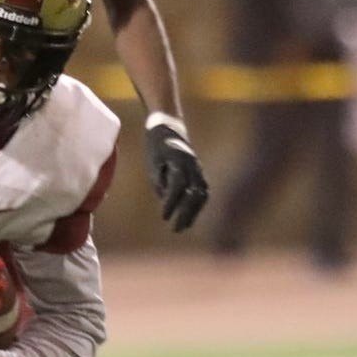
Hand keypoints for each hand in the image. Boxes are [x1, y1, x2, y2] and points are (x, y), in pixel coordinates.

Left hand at [145, 117, 209, 231]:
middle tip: (176, 229)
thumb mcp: (153, 162)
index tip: (163, 218)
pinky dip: (197, 206)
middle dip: (185, 214)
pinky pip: (203, 191)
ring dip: (194, 213)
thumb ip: (160, 180)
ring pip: (202, 194)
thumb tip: (166, 200)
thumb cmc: (156, 146)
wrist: (169, 127)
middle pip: (194, 194)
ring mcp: (198, 168)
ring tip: (184, 227)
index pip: (177, 186)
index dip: (171, 203)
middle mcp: (192, 165)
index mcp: (178, 160)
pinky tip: (190, 217)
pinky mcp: (199, 172)